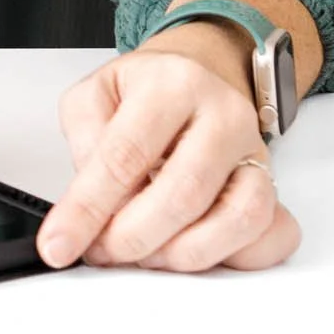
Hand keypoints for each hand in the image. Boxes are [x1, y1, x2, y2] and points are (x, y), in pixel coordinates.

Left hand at [35, 45, 300, 272]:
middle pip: (183, 194)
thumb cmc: (145, 91)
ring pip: (237, 219)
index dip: (88, 207)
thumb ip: (84, 139)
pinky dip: (236, 257)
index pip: (125, 154)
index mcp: (172, 83)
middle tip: (102, 251)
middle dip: (132, 238)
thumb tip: (87, 200)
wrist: (196, 76)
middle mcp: (223, 114)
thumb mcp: (96, 93)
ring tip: (146, 253)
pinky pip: (273, 234)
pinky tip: (196, 251)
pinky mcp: (273, 185)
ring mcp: (255, 152)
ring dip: (182, 254)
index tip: (60, 244)